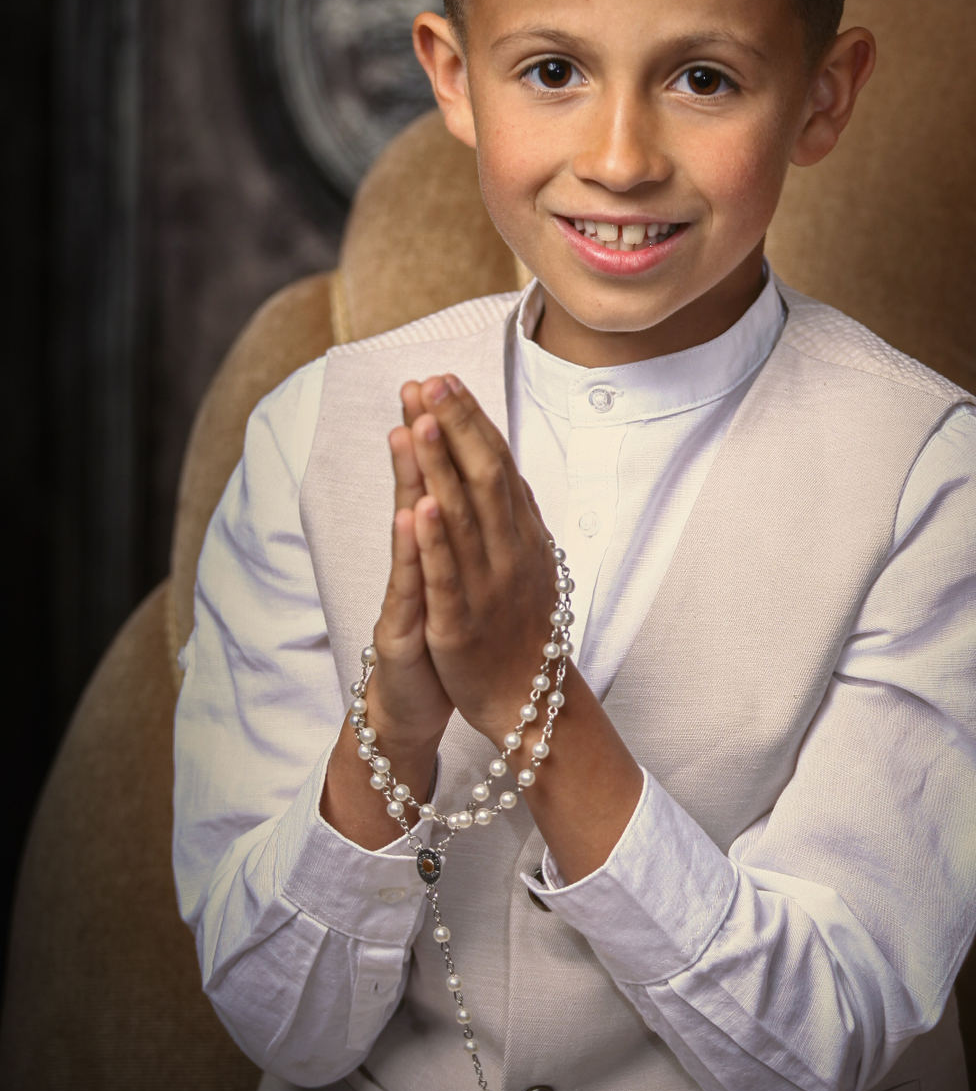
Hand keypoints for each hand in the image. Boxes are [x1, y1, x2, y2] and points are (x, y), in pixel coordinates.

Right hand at [319, 394, 454, 846]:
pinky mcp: (405, 631)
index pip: (437, 478)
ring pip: (409, 530)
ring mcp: (406, 594)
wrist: (411, 710)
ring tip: (412, 429)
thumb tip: (456, 479)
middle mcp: (414, 563)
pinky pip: (411, 585)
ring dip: (411, 478)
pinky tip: (414, 514)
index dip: (439, 431)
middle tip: (417, 386)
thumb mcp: (444, 577)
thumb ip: (445, 529)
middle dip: (421, 437)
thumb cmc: (431, 637)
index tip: (441, 380)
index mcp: (433, 548)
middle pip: (417, 490)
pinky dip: (414, 549)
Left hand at [403, 374, 558, 742]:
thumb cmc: (522, 626)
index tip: (445, 377)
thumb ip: (512, 511)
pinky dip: (433, 541)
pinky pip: (446, 576)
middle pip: (483, 476)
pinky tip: (417, 506)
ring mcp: (486, 585)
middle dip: (455, 425)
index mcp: (522, 533)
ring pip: (463, 517)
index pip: (497, 461)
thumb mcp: (528, 559)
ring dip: (441, 466)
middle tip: (430, 380)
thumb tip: (499, 459)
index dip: (470, 418)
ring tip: (420, 420)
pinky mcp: (460, 622)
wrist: (530, 700)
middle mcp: (509, 551)